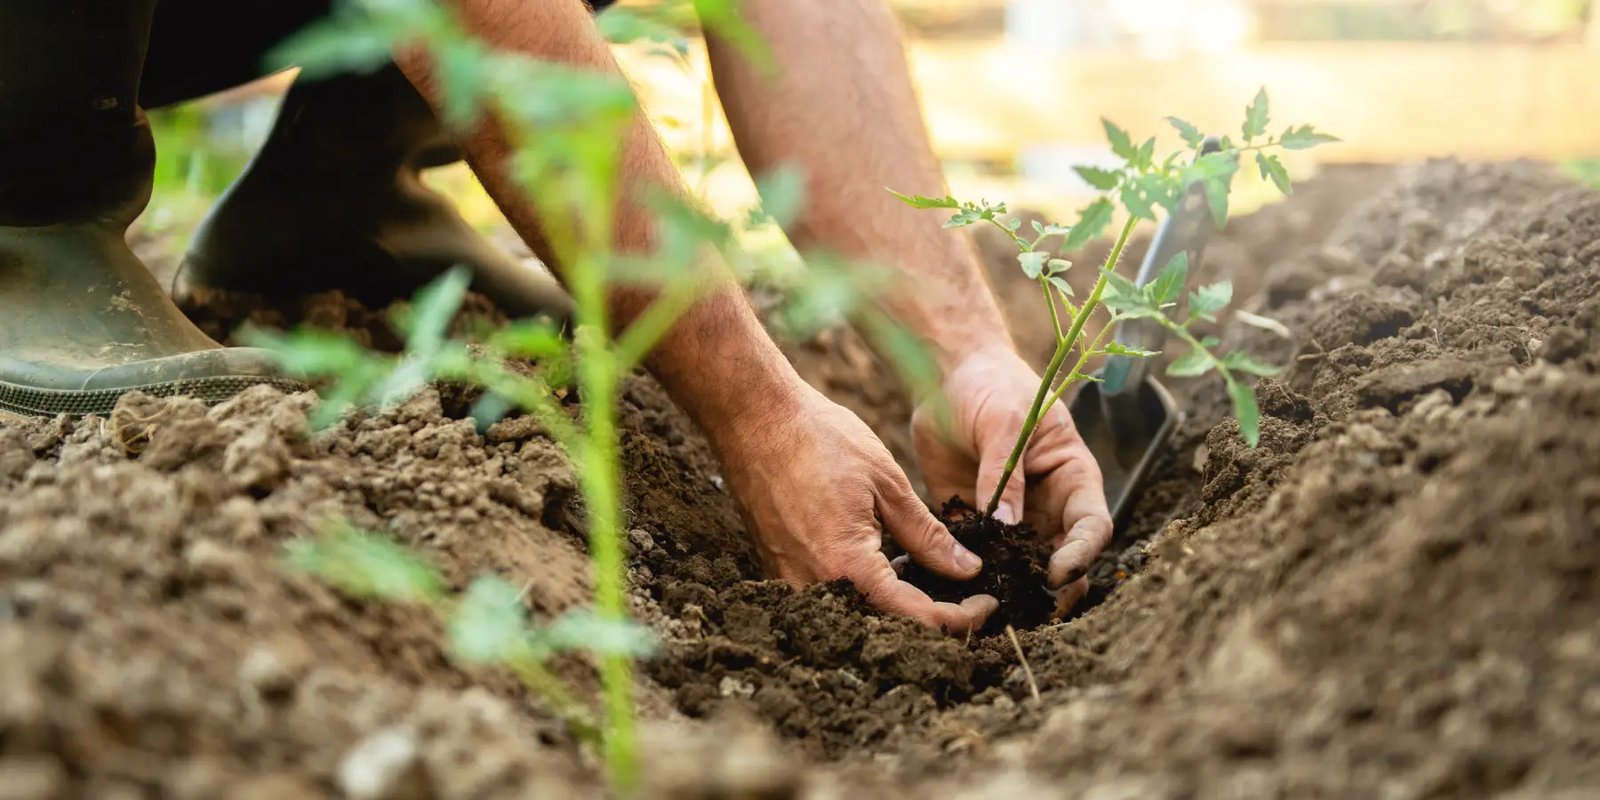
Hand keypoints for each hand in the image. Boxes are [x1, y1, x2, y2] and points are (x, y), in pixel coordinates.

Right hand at [714, 382, 997, 633]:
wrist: (754, 418)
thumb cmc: (820, 439)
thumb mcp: (888, 483)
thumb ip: (928, 536)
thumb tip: (967, 570)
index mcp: (847, 566)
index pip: (917, 618)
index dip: (962, 618)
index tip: (989, 603)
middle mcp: (815, 586)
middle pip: (887, 626)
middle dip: (934, 617)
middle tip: (967, 594)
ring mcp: (790, 581)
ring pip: (858, 615)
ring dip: (898, 604)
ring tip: (927, 571)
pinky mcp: (778, 570)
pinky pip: (831, 596)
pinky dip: (866, 588)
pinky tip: (886, 558)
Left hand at [911, 345, 1112, 612]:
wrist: (948, 376)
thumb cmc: (991, 386)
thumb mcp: (1004, 422)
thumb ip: (1004, 474)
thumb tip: (1006, 527)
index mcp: (1072, 478)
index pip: (1092, 527)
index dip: (1081, 555)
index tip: (1056, 575)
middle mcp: (1048, 507)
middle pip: (1063, 560)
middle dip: (1051, 590)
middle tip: (1026, 609)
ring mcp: (1013, 520)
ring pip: (1022, 569)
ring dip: (1010, 590)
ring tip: (988, 610)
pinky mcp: (975, 523)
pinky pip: (978, 558)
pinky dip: (968, 576)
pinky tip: (950, 592)